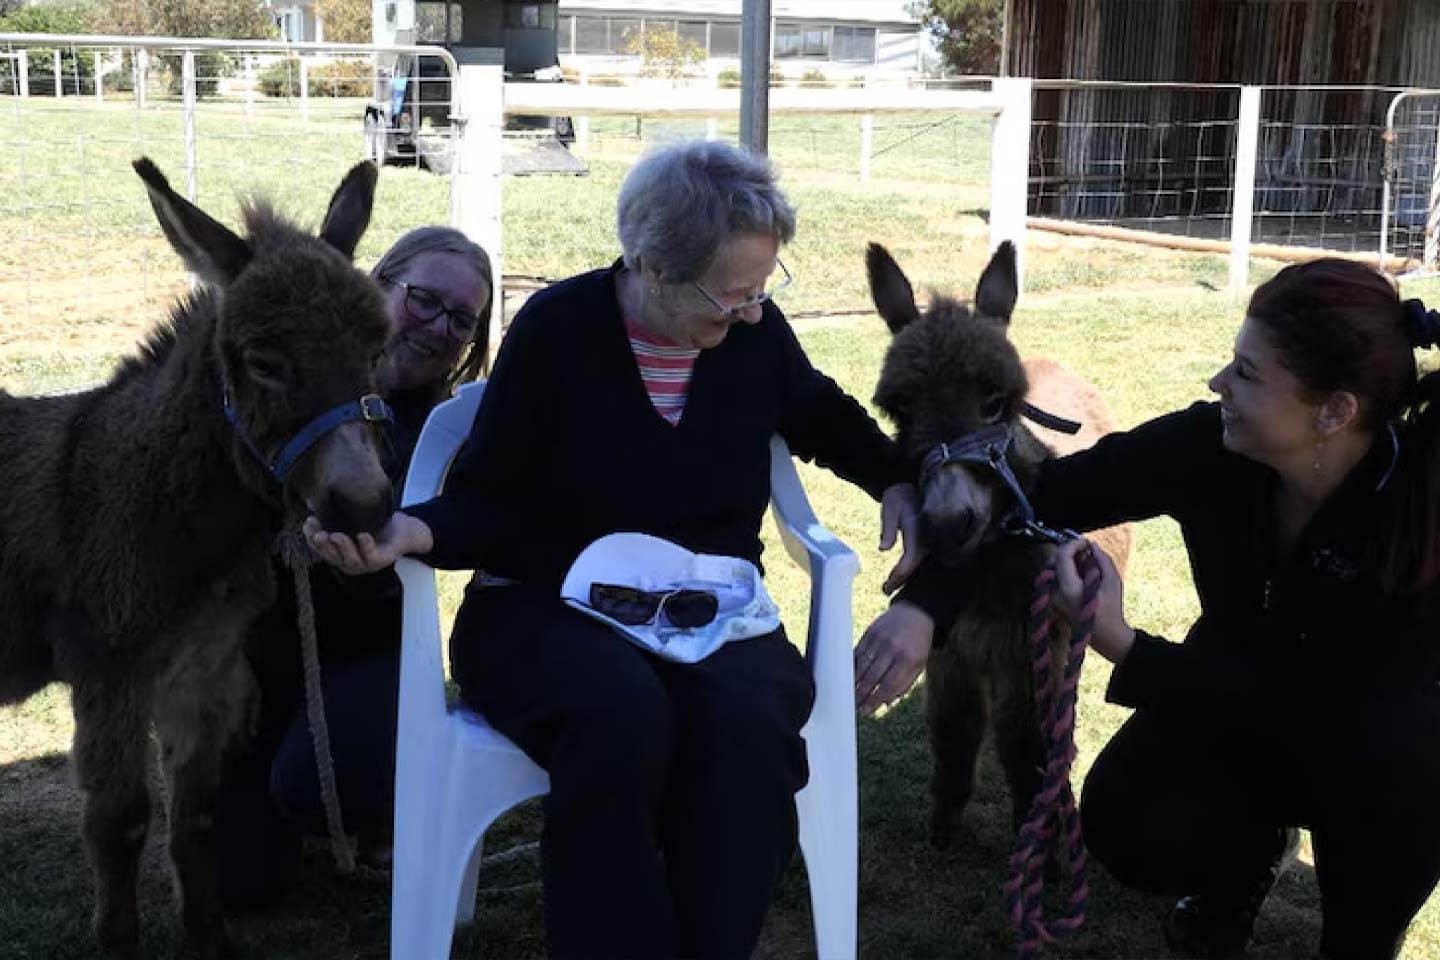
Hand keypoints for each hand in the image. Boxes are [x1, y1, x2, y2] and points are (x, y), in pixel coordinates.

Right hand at [303, 512, 432, 575]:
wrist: (404, 529)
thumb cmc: (374, 525)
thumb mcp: (351, 519)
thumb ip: (335, 517)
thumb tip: (313, 502)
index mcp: (340, 554)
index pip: (322, 549)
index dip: (312, 538)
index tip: (308, 522)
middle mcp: (351, 562)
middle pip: (333, 557)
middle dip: (324, 546)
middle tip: (317, 533)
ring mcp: (367, 563)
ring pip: (351, 560)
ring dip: (342, 547)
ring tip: (335, 535)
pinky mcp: (383, 560)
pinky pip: (373, 556)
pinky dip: (366, 546)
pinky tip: (362, 535)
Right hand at [855, 601, 932, 715]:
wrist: (916, 612)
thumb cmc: (918, 643)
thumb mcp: (919, 664)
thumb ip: (905, 685)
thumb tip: (887, 703)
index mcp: (909, 659)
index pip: (889, 685)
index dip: (876, 700)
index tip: (867, 711)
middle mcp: (893, 649)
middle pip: (873, 676)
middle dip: (862, 694)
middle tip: (855, 707)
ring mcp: (880, 640)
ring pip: (862, 665)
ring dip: (854, 682)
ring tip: (849, 695)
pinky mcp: (870, 632)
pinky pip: (858, 651)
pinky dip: (851, 665)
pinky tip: (847, 676)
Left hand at [879, 482, 924, 593]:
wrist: (912, 483)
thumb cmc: (899, 494)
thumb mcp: (890, 507)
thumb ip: (888, 528)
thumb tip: (883, 548)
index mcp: (917, 531)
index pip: (909, 560)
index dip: (898, 575)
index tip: (886, 587)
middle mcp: (927, 538)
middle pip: (914, 566)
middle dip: (900, 580)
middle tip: (885, 592)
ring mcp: (929, 539)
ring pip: (918, 563)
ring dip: (904, 576)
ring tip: (890, 586)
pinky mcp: (928, 538)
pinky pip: (919, 557)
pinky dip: (909, 567)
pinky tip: (899, 574)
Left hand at [1053, 538, 1134, 663]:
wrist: (1106, 636)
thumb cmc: (1111, 610)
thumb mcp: (1112, 581)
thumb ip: (1102, 560)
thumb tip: (1093, 546)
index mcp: (1068, 588)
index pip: (1062, 556)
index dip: (1074, 544)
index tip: (1087, 542)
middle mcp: (1056, 591)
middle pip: (1054, 560)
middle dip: (1069, 550)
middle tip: (1086, 549)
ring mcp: (1054, 596)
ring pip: (1054, 567)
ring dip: (1068, 559)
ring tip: (1086, 558)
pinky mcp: (1056, 598)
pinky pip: (1057, 577)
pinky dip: (1067, 569)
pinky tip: (1082, 569)